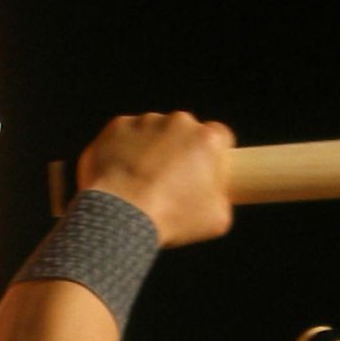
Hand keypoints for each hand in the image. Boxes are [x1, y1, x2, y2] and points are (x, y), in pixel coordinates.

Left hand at [77, 111, 233, 247]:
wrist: (121, 215)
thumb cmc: (171, 217)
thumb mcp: (216, 219)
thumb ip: (221, 198)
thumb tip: (214, 197)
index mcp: (208, 139)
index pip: (220, 137)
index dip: (213, 155)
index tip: (204, 171)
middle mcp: (179, 122)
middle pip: (185, 132)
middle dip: (180, 151)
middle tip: (170, 181)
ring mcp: (146, 121)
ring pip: (154, 132)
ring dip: (151, 150)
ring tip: (141, 182)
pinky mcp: (118, 126)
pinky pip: (125, 135)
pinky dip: (123, 150)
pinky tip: (121, 175)